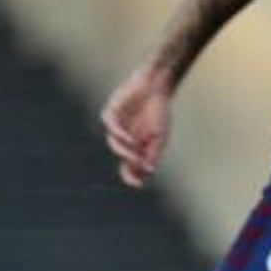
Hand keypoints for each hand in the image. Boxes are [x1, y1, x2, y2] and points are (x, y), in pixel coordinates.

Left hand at [102, 66, 173, 188]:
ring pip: (114, 142)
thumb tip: (147, 172)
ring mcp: (116, 125)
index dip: (132, 176)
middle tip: (138, 165)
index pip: (129, 166)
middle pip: (122, 156)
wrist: (157, 86)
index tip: (138, 184)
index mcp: (135, 145)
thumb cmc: (158, 110)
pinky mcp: (111, 112)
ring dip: (123, 150)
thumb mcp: (159, 137)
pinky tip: (128, 138)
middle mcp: (123, 138)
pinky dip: (118, 133)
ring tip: (134, 153)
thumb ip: (153, 154)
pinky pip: (110, 125)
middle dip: (129, 163)